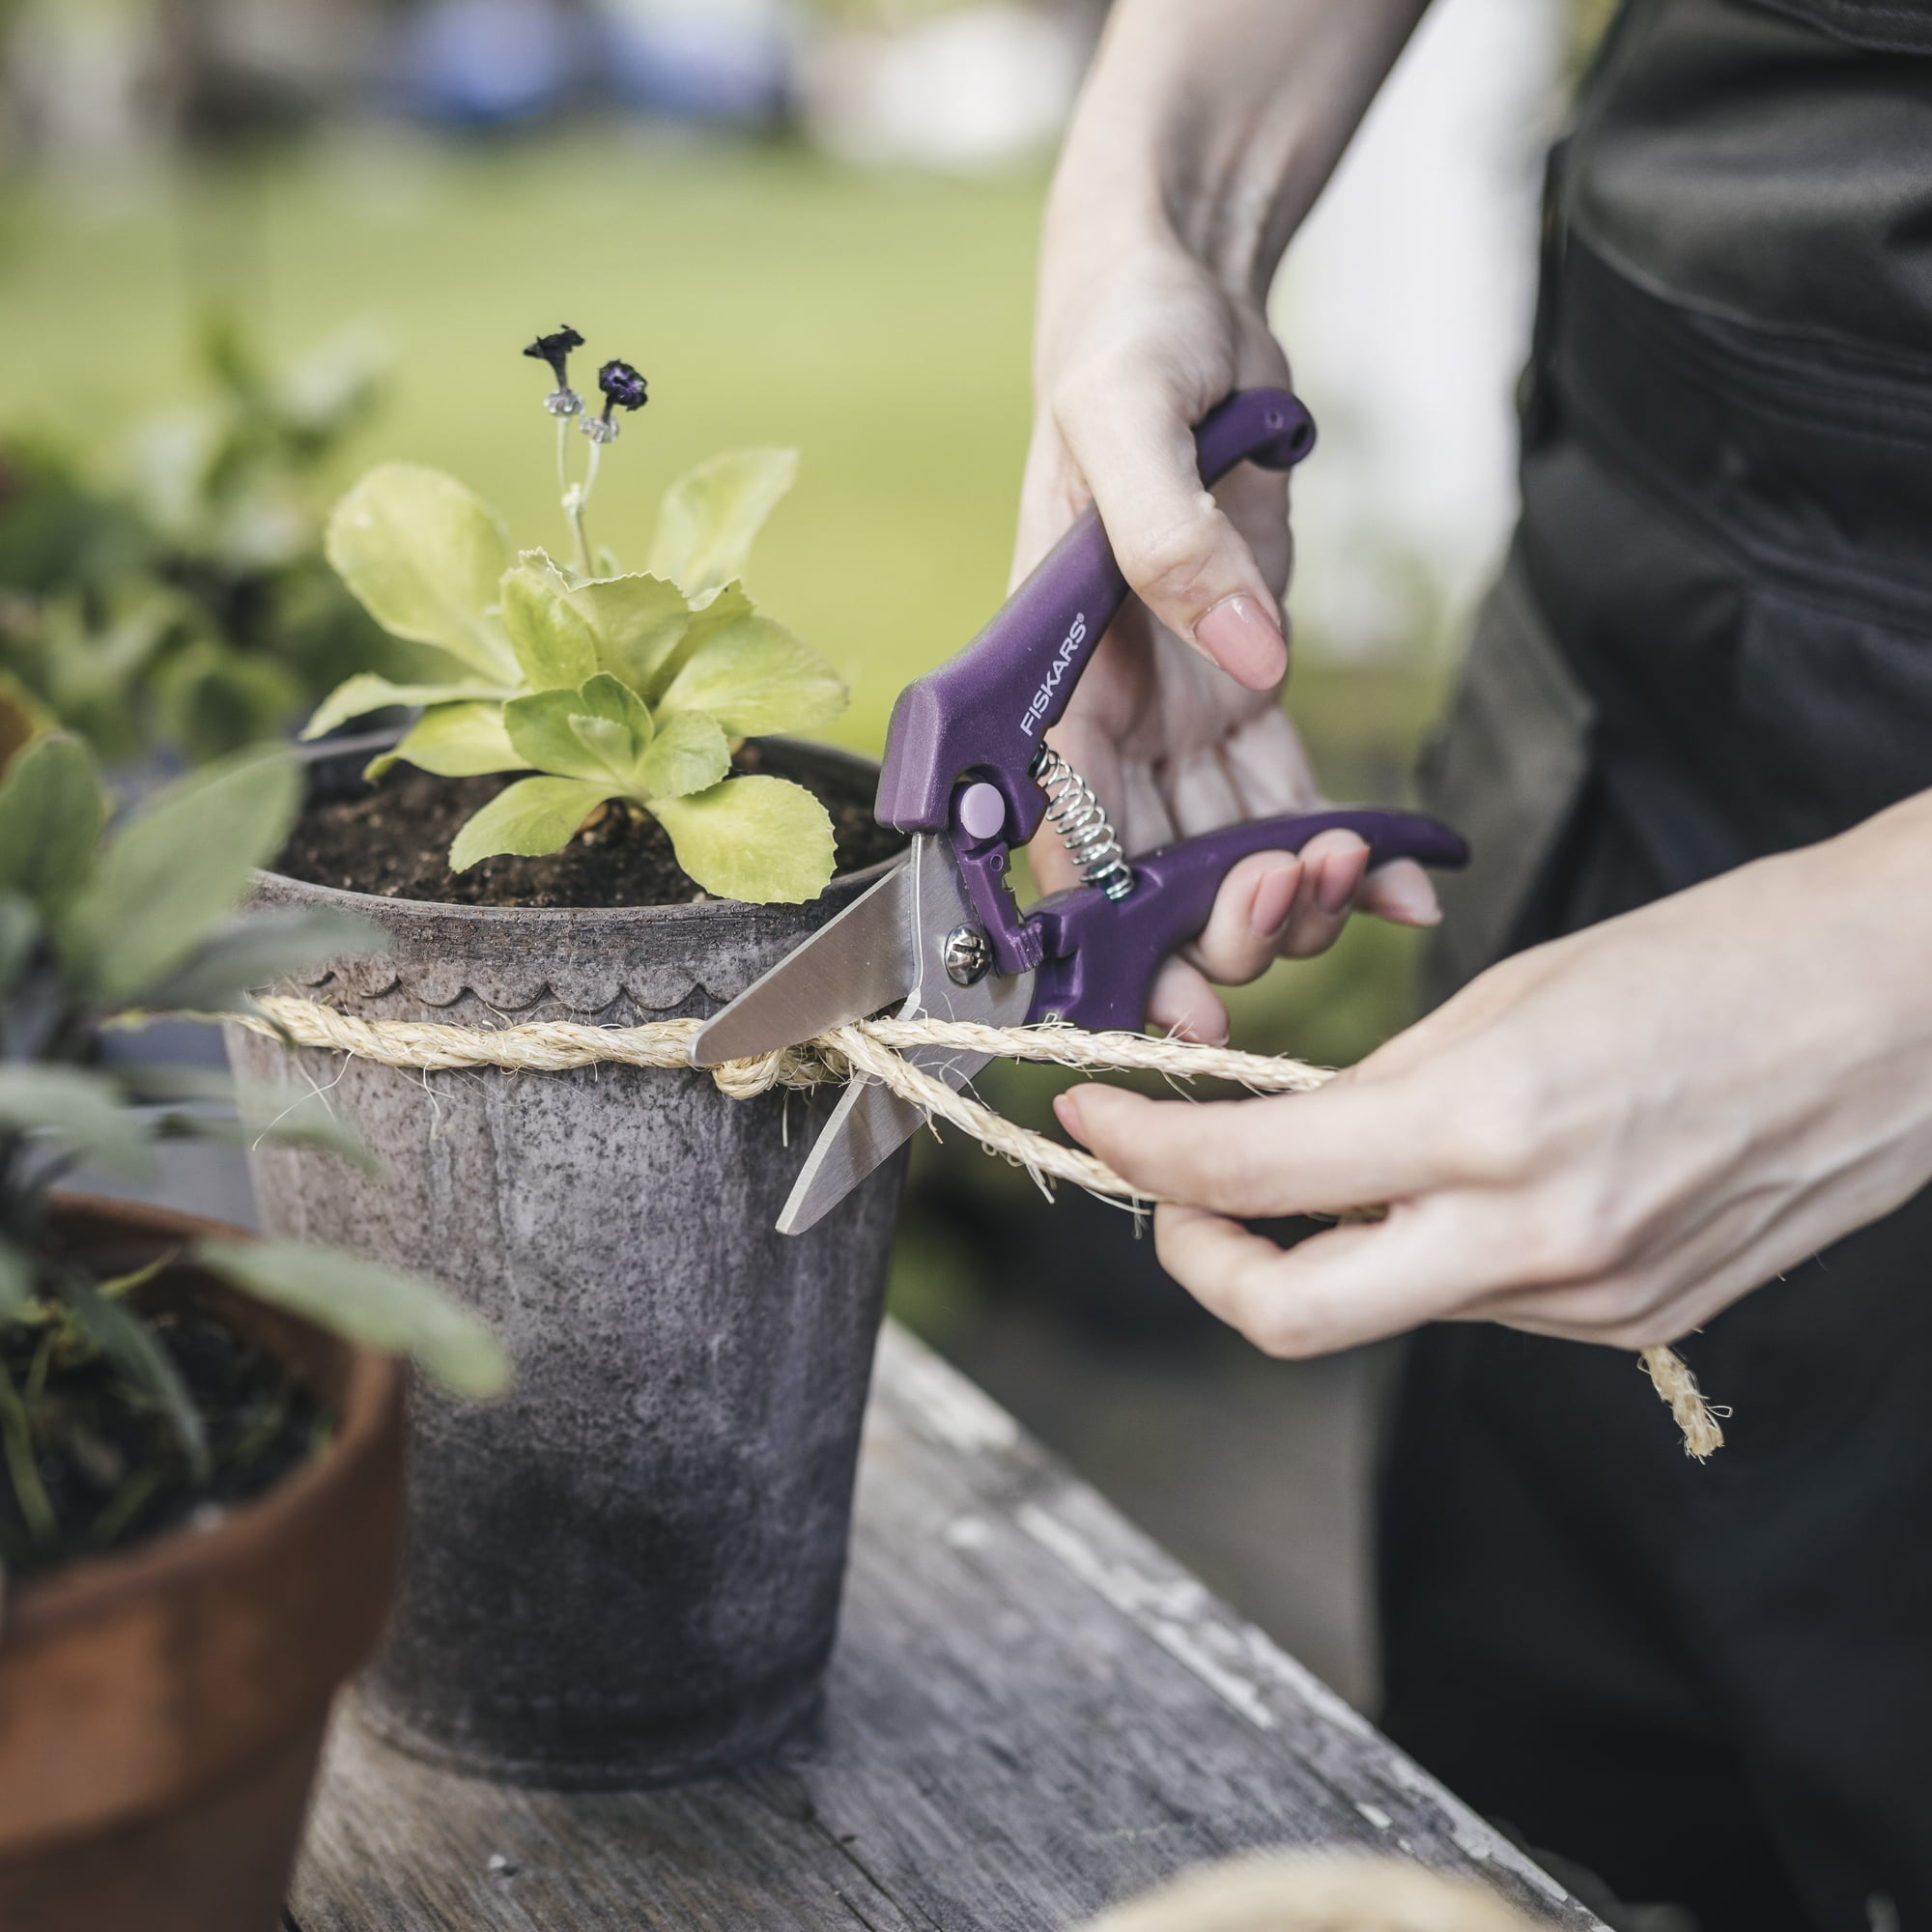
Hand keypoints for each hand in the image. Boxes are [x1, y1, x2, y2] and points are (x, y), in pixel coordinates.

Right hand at [1018, 146, 1436, 1041]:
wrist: (1187, 299)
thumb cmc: (1125, 342)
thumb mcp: (1127, 418)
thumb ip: (1167, 540)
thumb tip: (1246, 656)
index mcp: (1050, 668)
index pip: (1062, 828)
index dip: (1104, 926)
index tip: (1163, 999)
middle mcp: (1109, 708)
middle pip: (1146, 867)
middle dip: (1212, 926)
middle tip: (1294, 921)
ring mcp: (1180, 704)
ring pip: (1223, 849)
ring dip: (1286, 894)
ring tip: (1361, 888)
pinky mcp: (1246, 681)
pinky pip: (1289, 790)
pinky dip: (1343, 845)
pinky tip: (1401, 885)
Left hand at [1053, 797, 1931, 1352]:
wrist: (1901, 1007)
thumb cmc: (1716, 957)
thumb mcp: (1512, 991)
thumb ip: (1386, 1085)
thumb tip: (1293, 1140)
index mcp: (1486, 1122)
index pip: (1251, 1176)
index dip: (1142, 1154)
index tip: (1093, 1117)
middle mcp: (1533, 1238)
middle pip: (1289, 1317)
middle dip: (1200, 1259)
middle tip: (1175, 1197)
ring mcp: (1590, 1300)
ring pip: (1391, 1302)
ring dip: (1335, 1241)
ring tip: (1355, 1154)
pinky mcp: (1635, 1324)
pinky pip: (1482, 1302)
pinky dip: (1438, 1250)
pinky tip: (1474, 1182)